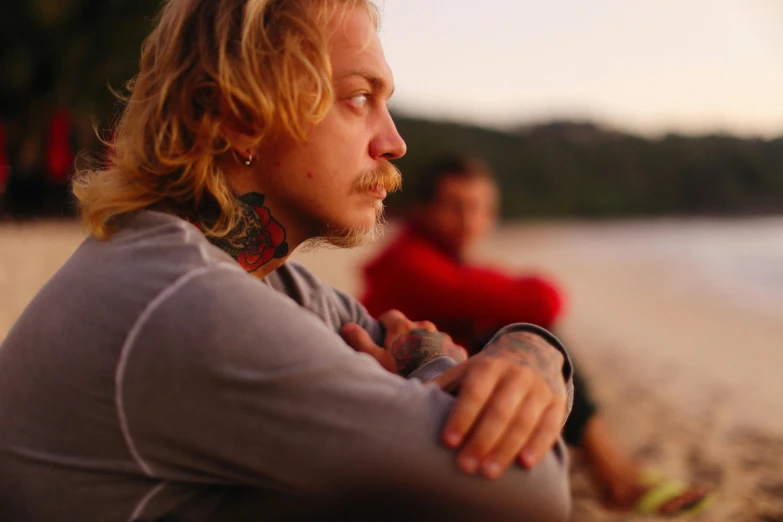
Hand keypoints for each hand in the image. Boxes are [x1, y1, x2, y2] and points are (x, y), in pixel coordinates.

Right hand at [341, 309, 467, 376]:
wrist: (437, 391)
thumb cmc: (401, 375)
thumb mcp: (374, 360)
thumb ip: (359, 340)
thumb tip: (347, 325)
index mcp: (402, 326)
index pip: (390, 316)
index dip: (384, 327)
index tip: (383, 340)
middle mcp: (424, 326)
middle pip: (411, 327)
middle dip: (406, 338)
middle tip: (400, 358)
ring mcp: (443, 337)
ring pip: (430, 338)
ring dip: (424, 347)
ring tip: (419, 367)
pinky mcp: (458, 351)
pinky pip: (447, 349)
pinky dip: (441, 356)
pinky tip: (436, 372)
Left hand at [431, 330, 567, 478]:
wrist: (534, 350)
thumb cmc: (490, 369)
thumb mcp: (468, 369)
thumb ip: (445, 384)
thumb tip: (412, 396)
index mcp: (488, 366)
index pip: (474, 393)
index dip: (461, 417)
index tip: (447, 441)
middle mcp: (515, 375)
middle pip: (499, 411)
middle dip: (482, 440)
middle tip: (465, 467)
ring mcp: (538, 389)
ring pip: (524, 421)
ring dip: (506, 449)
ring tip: (489, 473)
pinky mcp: (556, 402)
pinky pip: (549, 426)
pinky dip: (538, 445)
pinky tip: (524, 464)